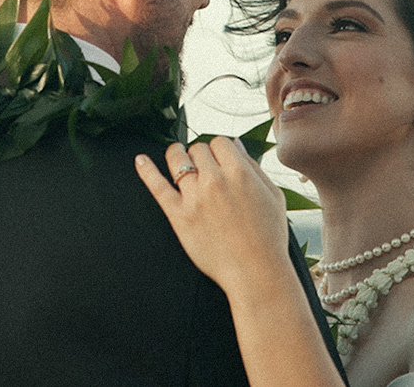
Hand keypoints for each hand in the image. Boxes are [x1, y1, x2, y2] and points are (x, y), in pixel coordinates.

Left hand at [136, 138, 291, 297]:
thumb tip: (235, 144)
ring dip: (177, 154)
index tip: (218, 159)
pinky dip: (147, 171)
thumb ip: (254, 166)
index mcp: (240, 173)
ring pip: (177, 160)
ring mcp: (195, 198)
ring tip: (177, 156)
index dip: (218, 150)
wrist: (256, 272)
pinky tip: (141, 161)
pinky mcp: (179, 216)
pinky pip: (158, 187)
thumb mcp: (273, 195)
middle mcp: (215, 181)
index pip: (219, 142)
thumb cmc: (268, 236)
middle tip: (204, 168)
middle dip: (201, 155)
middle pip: (198, 149)